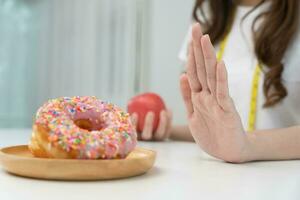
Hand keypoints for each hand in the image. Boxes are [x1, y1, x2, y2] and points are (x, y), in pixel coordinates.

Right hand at [131, 109, 172, 140]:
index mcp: (136, 136)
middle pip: (146, 135)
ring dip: (162, 122)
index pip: (132, 131)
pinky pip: (168, 129)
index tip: (135, 114)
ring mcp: (155, 140)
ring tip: (163, 111)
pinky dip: (169, 119)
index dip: (133, 124)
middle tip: (150, 112)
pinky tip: (169, 109)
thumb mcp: (136, 114)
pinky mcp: (164, 138)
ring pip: (159, 133)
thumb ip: (132, 109)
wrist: (154, 126)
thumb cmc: (140, 117)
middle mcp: (146, 141)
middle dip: (148, 125)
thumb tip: (129, 102)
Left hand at [180, 23, 248, 162]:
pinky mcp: (226, 111)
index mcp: (199, 96)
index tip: (188, 37)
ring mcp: (217, 102)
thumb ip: (187, 96)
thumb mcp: (193, 114)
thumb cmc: (212, 133)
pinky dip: (221, 79)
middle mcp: (208, 95)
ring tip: (204, 39)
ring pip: (211, 76)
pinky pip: (222, 93)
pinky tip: (220, 65)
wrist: (229, 152)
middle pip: (201, 68)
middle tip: (195, 26)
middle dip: (197, 48)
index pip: (193, 71)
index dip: (190, 54)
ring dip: (207, 57)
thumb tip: (181, 75)